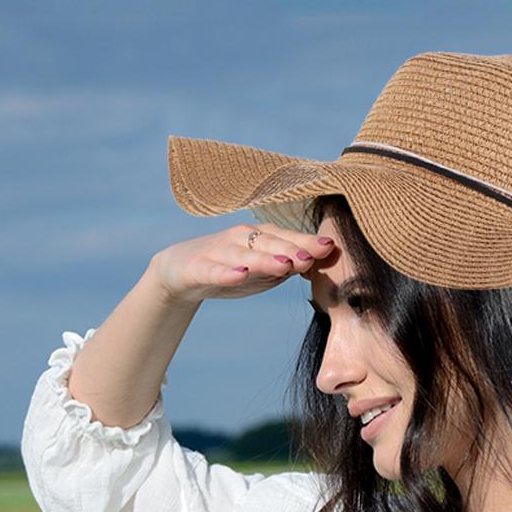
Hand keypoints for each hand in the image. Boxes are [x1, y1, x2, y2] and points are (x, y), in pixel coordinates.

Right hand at [148, 222, 335, 304]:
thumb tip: (323, 263)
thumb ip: (290, 267)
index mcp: (259, 238)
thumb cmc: (232, 269)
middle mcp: (240, 239)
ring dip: (264, 259)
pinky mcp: (197, 268)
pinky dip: (227, 272)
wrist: (180, 272)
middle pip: (269, 243)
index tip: (331, 247)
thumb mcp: (264, 271)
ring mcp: (218, 252)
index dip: (307, 243)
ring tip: (285, 264)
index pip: (286, 238)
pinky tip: (240, 274)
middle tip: (313, 255)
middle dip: (292, 248)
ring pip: (244, 255)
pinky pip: (213, 271)